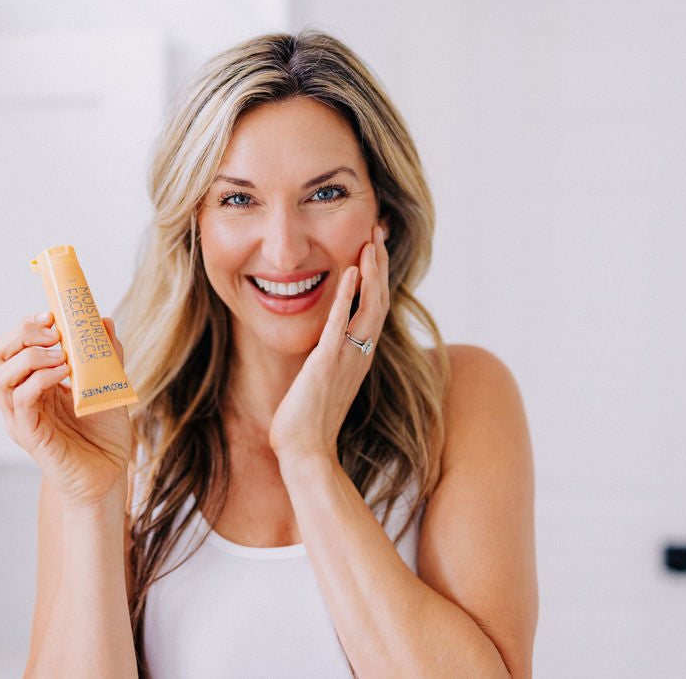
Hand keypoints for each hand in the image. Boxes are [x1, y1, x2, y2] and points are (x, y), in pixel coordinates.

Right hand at [0, 312, 132, 508]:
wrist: (110, 475)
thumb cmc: (104, 434)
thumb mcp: (108, 385)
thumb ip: (105, 354)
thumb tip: (103, 321)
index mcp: (33, 382)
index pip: (11, 346)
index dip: (25, 326)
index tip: (51, 315)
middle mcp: (20, 399)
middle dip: (21, 334)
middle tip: (52, 331)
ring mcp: (22, 418)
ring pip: (1, 377)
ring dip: (30, 357)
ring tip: (61, 355)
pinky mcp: (30, 436)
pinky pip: (21, 401)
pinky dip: (38, 380)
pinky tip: (62, 373)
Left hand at [270, 225, 389, 465]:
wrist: (305, 453)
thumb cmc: (307, 423)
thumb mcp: (320, 382)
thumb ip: (326, 359)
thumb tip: (322, 346)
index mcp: (358, 357)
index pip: (374, 308)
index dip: (377, 277)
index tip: (374, 248)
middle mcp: (360, 354)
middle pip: (379, 300)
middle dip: (380, 264)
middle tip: (378, 231)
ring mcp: (347, 358)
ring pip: (370, 307)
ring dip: (373, 272)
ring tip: (372, 241)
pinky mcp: (328, 364)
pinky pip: (342, 323)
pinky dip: (348, 296)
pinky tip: (351, 270)